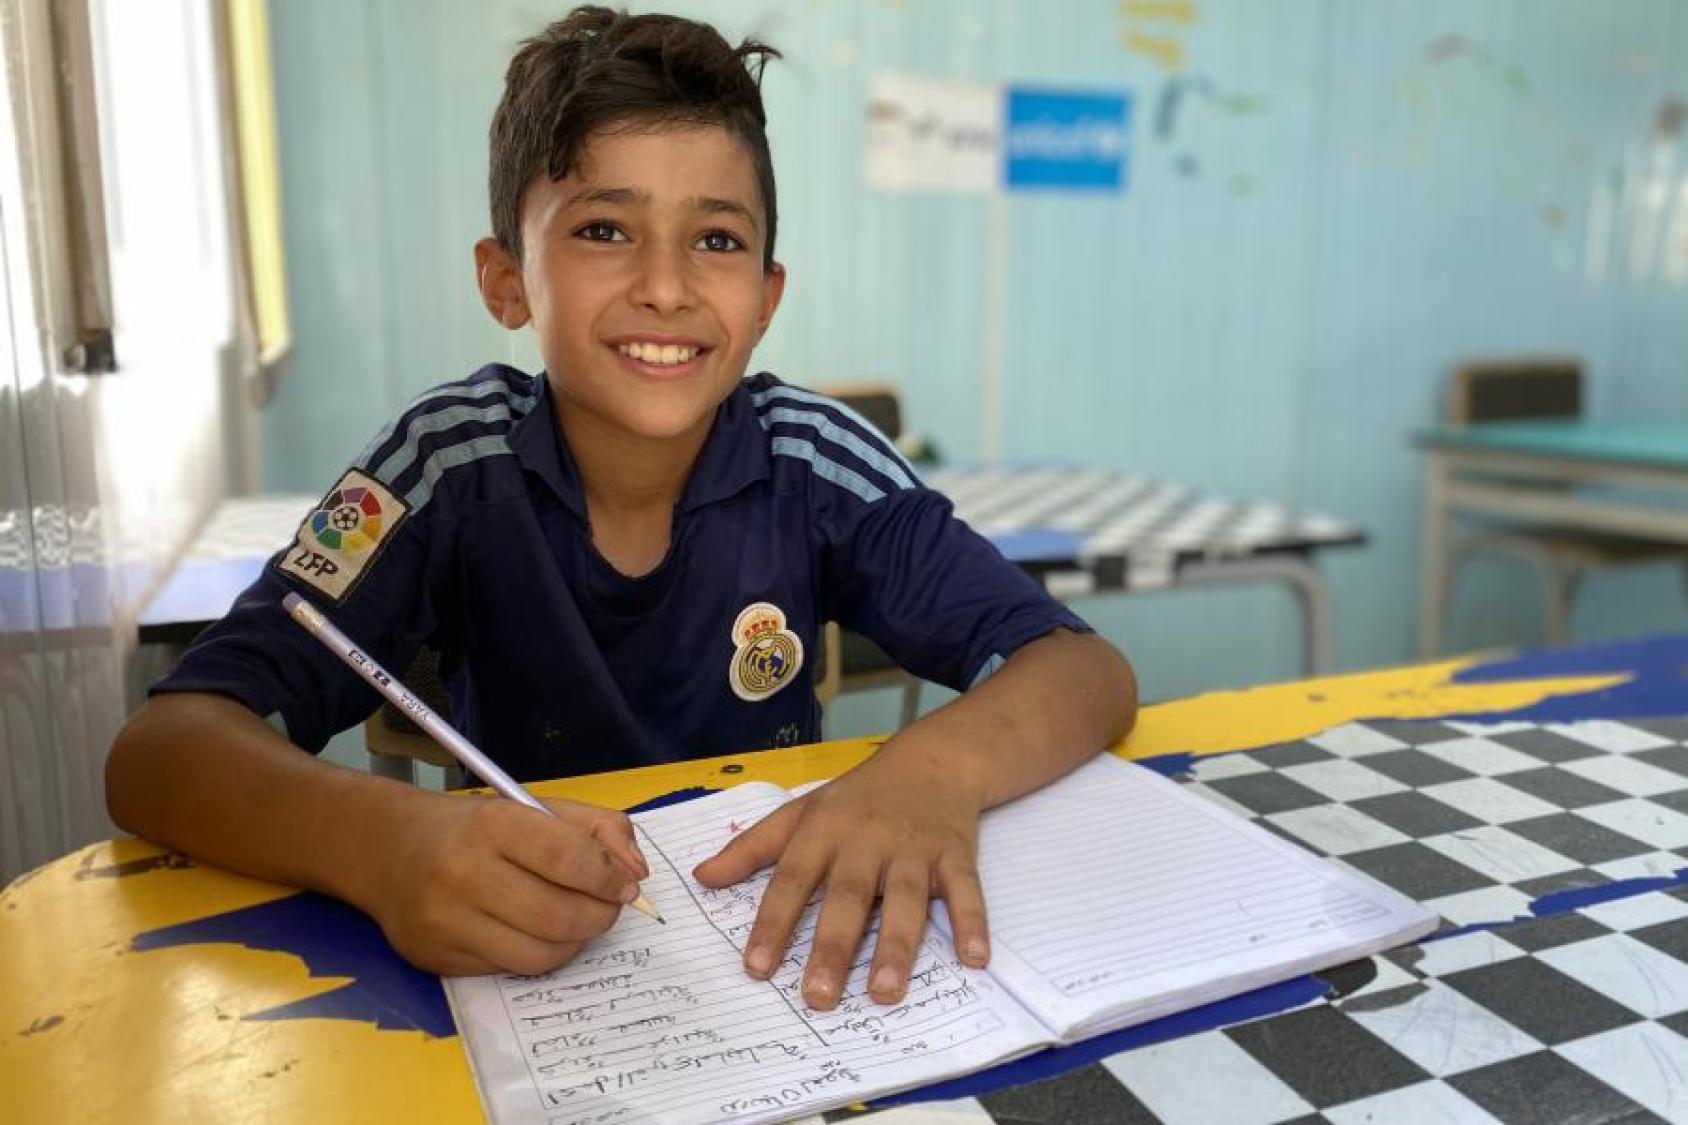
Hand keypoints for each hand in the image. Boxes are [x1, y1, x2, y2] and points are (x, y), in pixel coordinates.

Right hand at [363, 791, 648, 975]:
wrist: (391, 850)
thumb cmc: (476, 828)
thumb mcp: (536, 808)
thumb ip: (596, 830)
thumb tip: (636, 874)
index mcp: (492, 824)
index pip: (567, 858)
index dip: (608, 877)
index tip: (625, 885)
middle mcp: (463, 873)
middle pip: (559, 915)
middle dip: (601, 916)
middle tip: (608, 908)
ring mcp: (445, 922)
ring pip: (540, 955)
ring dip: (575, 943)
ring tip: (578, 923)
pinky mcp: (437, 959)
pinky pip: (509, 970)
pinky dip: (537, 955)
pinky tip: (535, 933)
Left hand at [692, 748, 988, 1009]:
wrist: (932, 761)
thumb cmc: (857, 797)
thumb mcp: (800, 812)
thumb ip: (751, 849)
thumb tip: (701, 878)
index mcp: (822, 831)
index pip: (791, 879)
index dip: (772, 923)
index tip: (756, 967)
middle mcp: (866, 840)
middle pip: (846, 897)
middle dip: (831, 947)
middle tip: (817, 997)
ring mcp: (912, 848)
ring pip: (904, 900)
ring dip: (895, 947)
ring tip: (883, 991)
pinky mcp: (955, 854)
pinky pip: (965, 891)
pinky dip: (972, 923)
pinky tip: (974, 959)